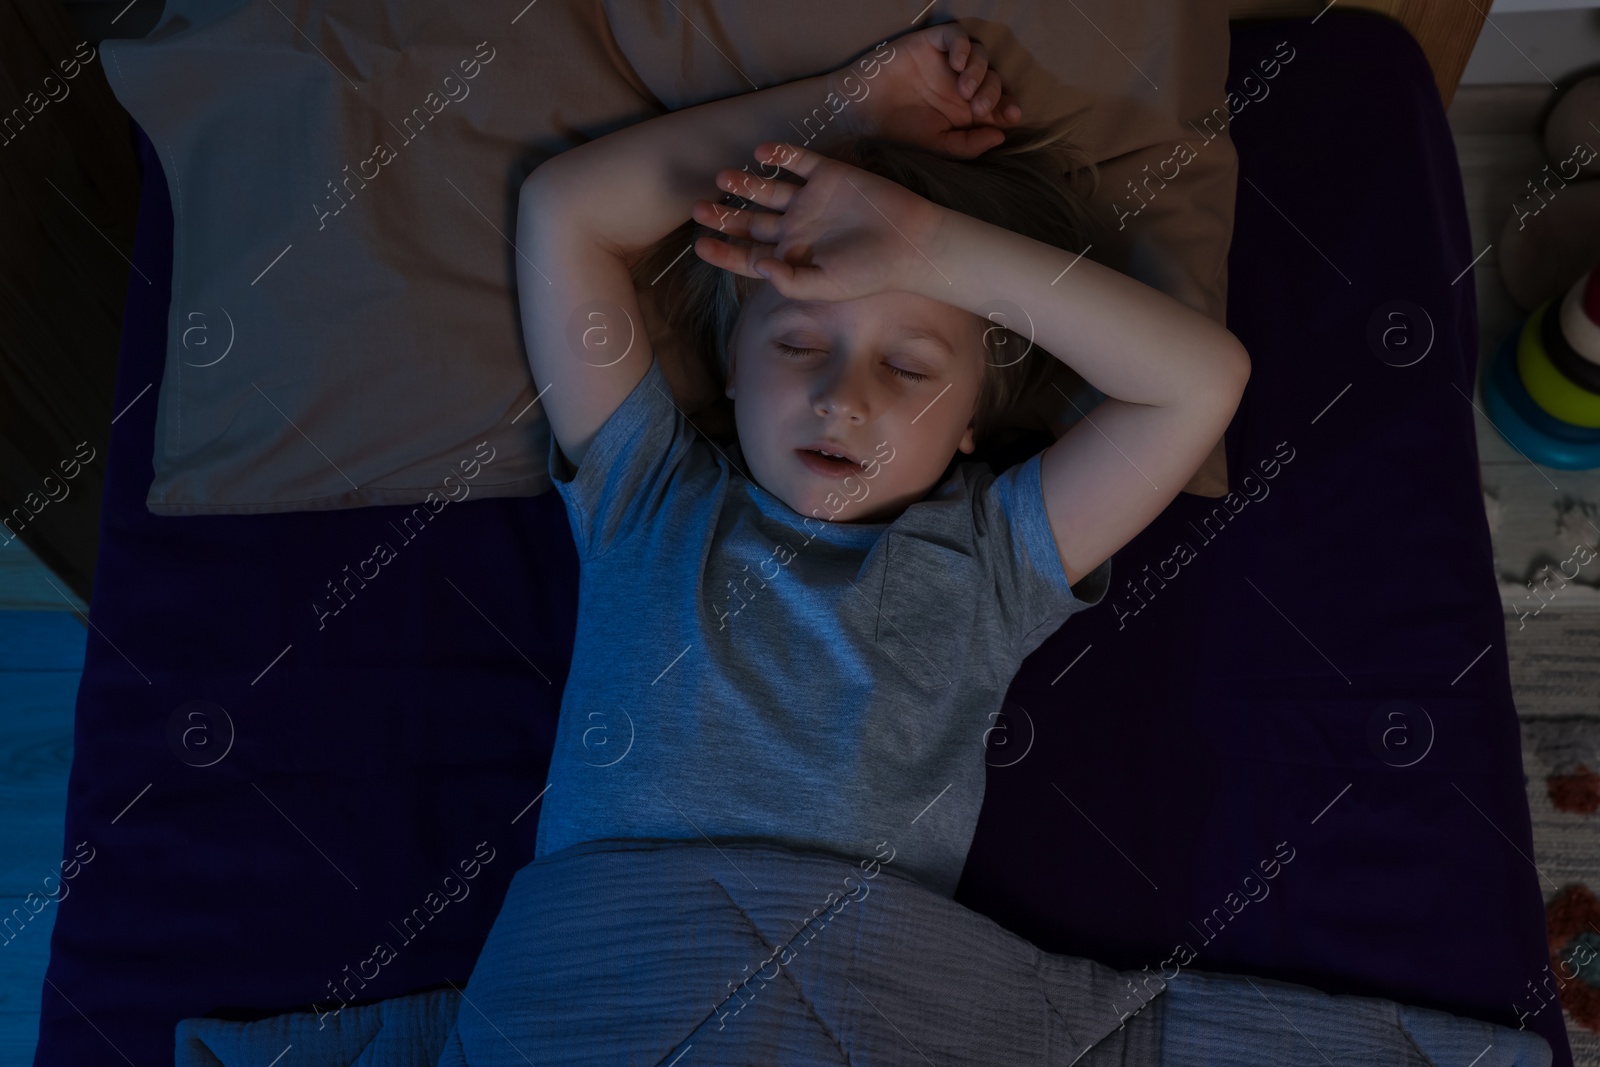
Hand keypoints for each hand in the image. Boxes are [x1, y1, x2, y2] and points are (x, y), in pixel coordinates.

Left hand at [691, 142, 945, 302]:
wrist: (910, 242)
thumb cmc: (870, 273)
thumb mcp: (826, 287)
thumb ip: (789, 281)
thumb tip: (758, 265)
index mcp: (792, 257)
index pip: (748, 256)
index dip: (723, 252)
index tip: (699, 245)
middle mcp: (795, 228)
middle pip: (750, 221)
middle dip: (724, 216)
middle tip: (699, 209)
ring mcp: (810, 200)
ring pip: (767, 188)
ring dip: (745, 183)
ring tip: (724, 177)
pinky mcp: (828, 175)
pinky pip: (797, 161)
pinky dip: (779, 154)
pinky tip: (762, 152)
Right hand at [829, 24, 1022, 158]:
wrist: (862, 113)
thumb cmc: (898, 132)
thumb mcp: (937, 146)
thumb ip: (968, 145)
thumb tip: (1001, 136)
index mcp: (965, 110)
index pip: (998, 103)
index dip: (1008, 106)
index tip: (1011, 116)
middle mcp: (960, 85)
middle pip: (993, 79)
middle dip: (993, 93)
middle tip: (978, 108)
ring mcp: (946, 63)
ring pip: (979, 55)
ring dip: (979, 71)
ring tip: (964, 90)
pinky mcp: (931, 44)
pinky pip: (956, 36)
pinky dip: (962, 46)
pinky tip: (956, 64)